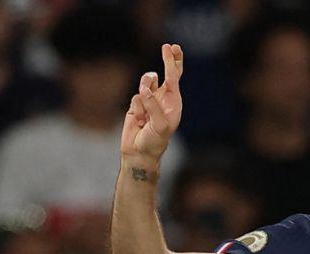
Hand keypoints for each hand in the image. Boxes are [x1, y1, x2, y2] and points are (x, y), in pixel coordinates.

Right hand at [121, 43, 183, 163]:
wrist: (139, 152)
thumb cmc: (155, 141)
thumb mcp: (160, 125)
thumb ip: (153, 105)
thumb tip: (145, 89)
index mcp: (174, 102)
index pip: (174, 77)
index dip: (172, 62)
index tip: (170, 48)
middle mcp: (163, 98)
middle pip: (166, 73)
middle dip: (168, 60)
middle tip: (168, 46)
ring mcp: (150, 100)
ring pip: (145, 83)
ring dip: (144, 95)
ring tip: (145, 117)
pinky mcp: (137, 104)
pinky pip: (135, 97)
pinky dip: (137, 110)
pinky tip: (139, 122)